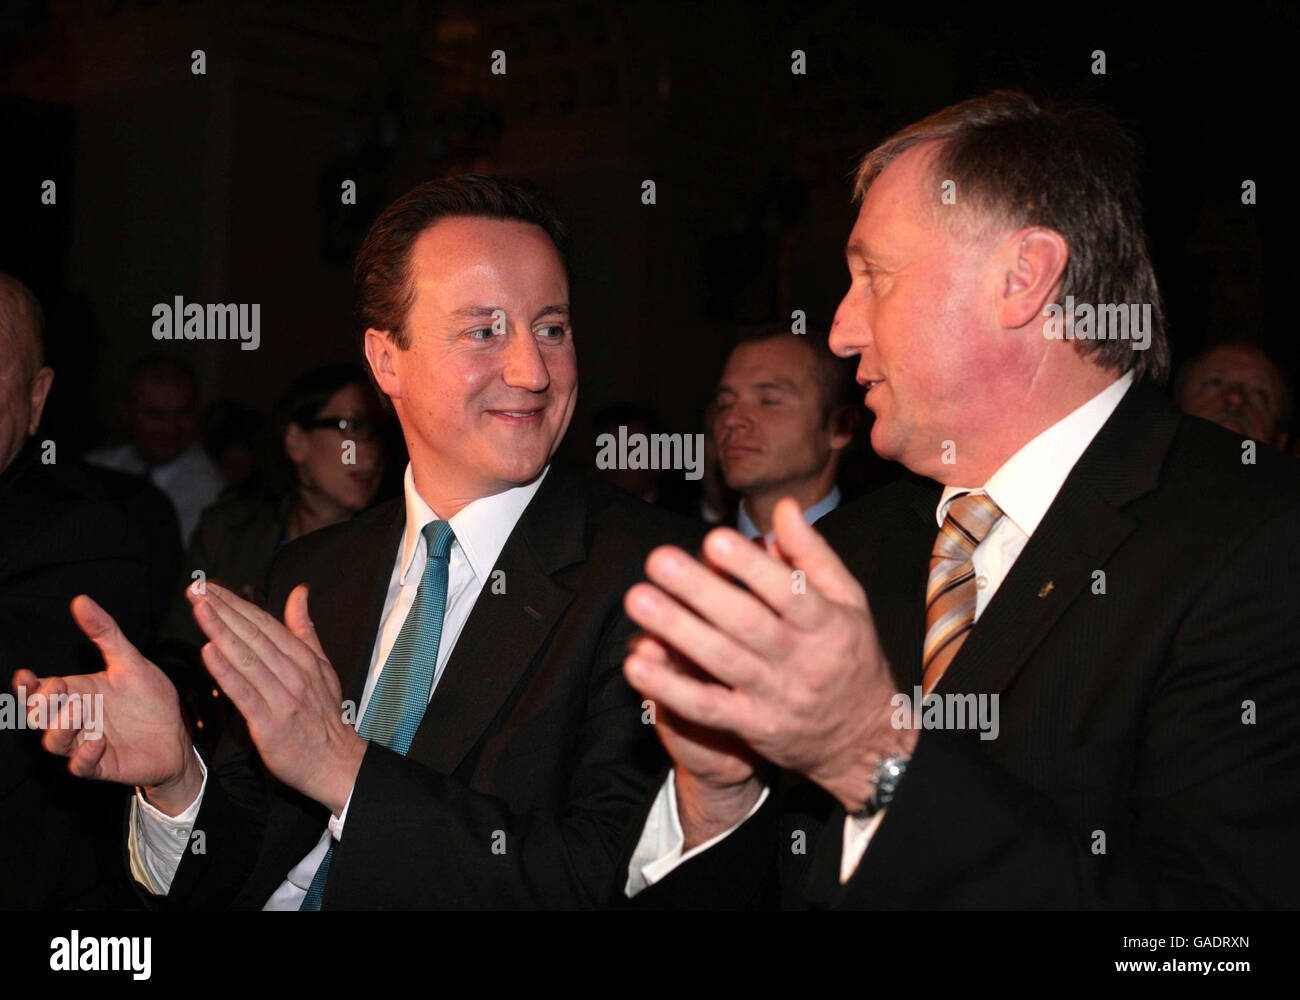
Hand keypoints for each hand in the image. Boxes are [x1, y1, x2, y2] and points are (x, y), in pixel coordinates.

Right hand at [13, 595, 199, 813]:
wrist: (178, 734)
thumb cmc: (149, 699)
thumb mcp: (130, 661)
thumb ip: (105, 634)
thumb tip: (80, 600)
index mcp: (77, 693)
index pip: (38, 690)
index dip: (25, 686)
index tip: (26, 675)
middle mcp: (75, 719)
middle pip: (39, 716)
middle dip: (40, 703)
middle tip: (56, 686)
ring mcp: (85, 744)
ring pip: (54, 743)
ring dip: (60, 728)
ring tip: (79, 709)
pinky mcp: (102, 765)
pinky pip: (80, 767)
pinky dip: (84, 755)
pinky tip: (99, 740)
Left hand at [188, 582, 364, 814]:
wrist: (335, 763)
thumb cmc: (323, 717)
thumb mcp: (322, 666)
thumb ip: (305, 629)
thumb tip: (299, 592)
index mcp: (304, 658)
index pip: (265, 623)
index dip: (236, 603)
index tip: (211, 587)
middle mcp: (294, 673)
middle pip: (253, 635)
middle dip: (223, 610)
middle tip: (196, 589)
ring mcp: (283, 698)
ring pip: (247, 658)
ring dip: (221, 630)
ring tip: (199, 608)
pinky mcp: (269, 723)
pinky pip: (244, 693)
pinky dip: (226, 671)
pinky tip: (208, 652)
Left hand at [623, 498, 913, 810]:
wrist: (864, 739)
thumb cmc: (850, 655)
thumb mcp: (849, 602)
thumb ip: (813, 555)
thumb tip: (783, 508)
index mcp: (827, 624)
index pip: (790, 593)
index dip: (751, 568)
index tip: (713, 539)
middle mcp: (801, 660)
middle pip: (748, 624)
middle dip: (700, 591)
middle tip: (659, 560)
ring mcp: (776, 696)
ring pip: (723, 662)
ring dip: (678, 631)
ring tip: (640, 602)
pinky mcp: (754, 727)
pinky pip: (708, 708)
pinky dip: (672, 689)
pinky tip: (638, 665)